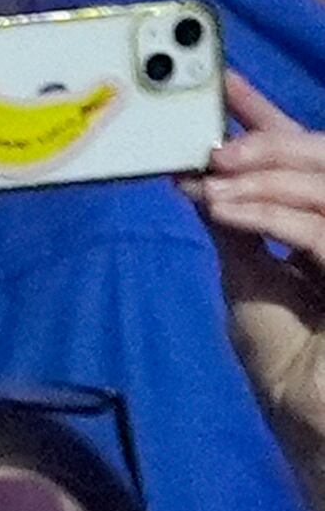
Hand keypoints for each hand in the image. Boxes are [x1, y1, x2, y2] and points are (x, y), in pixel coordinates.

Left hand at [192, 73, 324, 482]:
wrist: (319, 424)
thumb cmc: (290, 360)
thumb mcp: (252, 281)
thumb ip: (239, 230)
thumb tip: (199, 180)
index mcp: (324, 224)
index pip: (308, 156)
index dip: (268, 118)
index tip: (222, 86)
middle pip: (324, 159)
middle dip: (270, 142)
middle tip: (217, 144)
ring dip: (266, 177)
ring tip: (217, 177)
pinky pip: (322, 230)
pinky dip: (271, 216)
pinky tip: (226, 210)